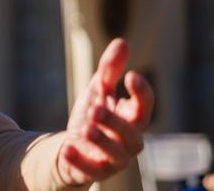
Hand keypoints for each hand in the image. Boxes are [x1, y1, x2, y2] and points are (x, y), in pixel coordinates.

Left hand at [57, 38, 154, 184]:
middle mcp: (127, 142)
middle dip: (116, 123)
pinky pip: (89, 171)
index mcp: (131, 120)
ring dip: (102, 142)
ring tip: (86, 128)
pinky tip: (67, 149)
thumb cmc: (93, 118)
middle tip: (96, 109)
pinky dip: (79, 161)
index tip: (131, 76)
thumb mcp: (98, 91)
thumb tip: (122, 42)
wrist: (71, 149)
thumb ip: (109, 69)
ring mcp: (111, 160)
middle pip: (132, 136)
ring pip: (116, 156)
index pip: (145, 108)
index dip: (142, 93)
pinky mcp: (92, 172)